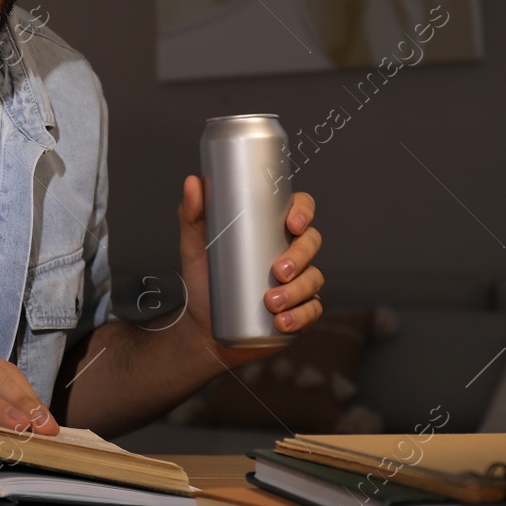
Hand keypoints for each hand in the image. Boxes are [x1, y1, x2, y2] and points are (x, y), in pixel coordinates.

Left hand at [177, 176, 325, 360]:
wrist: (202, 323)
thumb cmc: (204, 277)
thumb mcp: (194, 243)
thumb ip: (192, 213)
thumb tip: (193, 182)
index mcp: (270, 228)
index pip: (300, 209)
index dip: (304, 211)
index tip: (292, 223)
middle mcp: (290, 251)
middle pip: (311, 242)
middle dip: (300, 256)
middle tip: (277, 271)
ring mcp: (298, 280)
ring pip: (314, 278)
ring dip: (298, 290)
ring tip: (271, 303)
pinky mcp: (299, 309)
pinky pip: (313, 310)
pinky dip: (301, 316)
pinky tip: (283, 321)